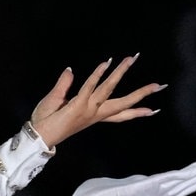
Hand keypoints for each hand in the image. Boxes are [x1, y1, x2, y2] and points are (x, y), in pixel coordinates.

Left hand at [29, 54, 163, 147]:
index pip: (119, 114)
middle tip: (159, 85)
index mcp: (93, 115)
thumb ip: (64, 85)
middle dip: (141, 94)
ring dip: (120, 72)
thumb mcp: (56, 101)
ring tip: (131, 59)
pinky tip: (107, 63)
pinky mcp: (77, 106)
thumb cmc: (45, 122)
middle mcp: (94, 113)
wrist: (36, 136)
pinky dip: (98, 74)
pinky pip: (90, 87)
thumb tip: (70, 70)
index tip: (153, 110)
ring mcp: (87, 109)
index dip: (136, 112)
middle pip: (123, 102)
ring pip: (109, 88)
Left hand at [51, 160, 195, 195]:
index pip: (171, 188)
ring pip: (176, 184)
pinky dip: (180, 177)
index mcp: (144, 195)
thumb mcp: (119, 189)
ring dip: (193, 176)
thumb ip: (132, 186)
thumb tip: (137, 183)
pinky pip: (165, 181)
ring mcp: (147, 194)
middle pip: (179, 187)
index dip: (186, 182)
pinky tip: (191, 172)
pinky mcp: (142, 189)